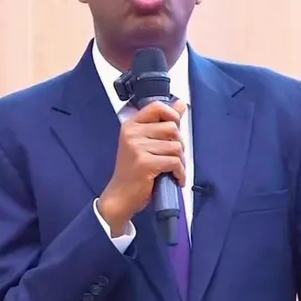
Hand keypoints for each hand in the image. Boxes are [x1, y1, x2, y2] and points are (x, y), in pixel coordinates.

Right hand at [98, 99, 187, 234]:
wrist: (120, 196)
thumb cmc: (133, 171)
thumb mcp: (144, 144)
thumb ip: (162, 123)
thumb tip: (180, 104)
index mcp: (131, 125)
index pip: (157, 106)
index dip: (172, 114)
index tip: (176, 125)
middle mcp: (132, 133)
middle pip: (172, 128)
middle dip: (179, 144)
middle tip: (174, 156)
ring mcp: (137, 147)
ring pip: (175, 146)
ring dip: (180, 161)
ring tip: (173, 169)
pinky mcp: (145, 163)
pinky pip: (174, 162)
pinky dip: (179, 172)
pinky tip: (175, 178)